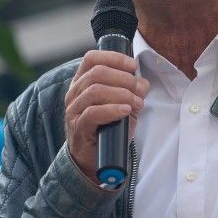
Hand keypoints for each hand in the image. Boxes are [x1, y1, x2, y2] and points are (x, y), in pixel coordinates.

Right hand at [65, 50, 148, 183]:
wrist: (93, 160)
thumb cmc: (107, 129)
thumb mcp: (120, 105)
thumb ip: (130, 92)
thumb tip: (143, 83)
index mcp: (82, 82)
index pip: (91, 59)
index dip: (114, 58)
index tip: (133, 65)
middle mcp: (74, 93)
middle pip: (97, 73)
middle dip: (124, 78)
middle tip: (140, 89)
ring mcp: (74, 110)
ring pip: (95, 90)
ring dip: (122, 94)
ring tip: (137, 103)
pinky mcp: (78, 127)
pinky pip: (93, 113)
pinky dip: (113, 109)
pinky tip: (125, 110)